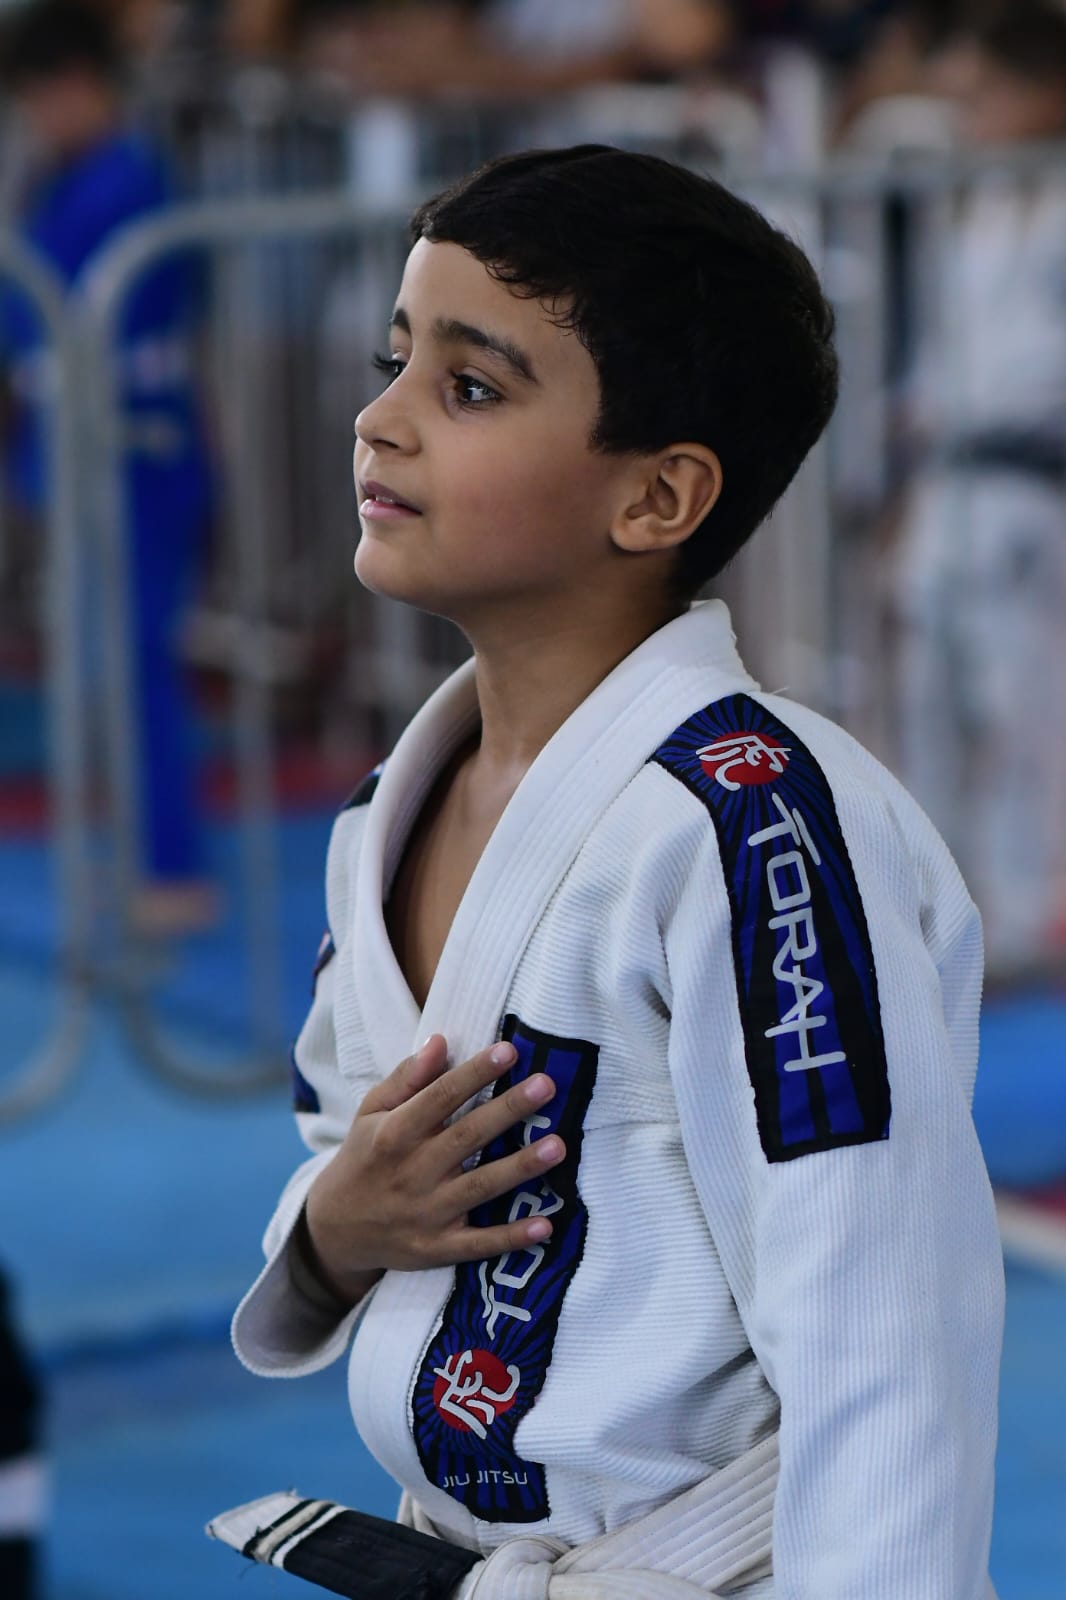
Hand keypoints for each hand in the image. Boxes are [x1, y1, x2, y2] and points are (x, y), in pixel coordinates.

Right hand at [302, 1036, 564, 1304]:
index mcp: (394, 1134)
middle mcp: (411, 1173)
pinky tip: (545, 1227)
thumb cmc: (363, 1157)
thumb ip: (407, 1079)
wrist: (335, 1229)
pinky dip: (511, 1238)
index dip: (474, 1074)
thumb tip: (440, 1040)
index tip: (509, 1051)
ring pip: (479, 1188)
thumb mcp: (371, 1113)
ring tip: (557, 1146)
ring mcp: (426, 1214)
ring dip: (520, 1168)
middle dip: (507, 1111)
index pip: (439, 1098)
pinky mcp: (436, 1249)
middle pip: (467, 1137)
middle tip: (546, 1085)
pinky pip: (478, 1245)